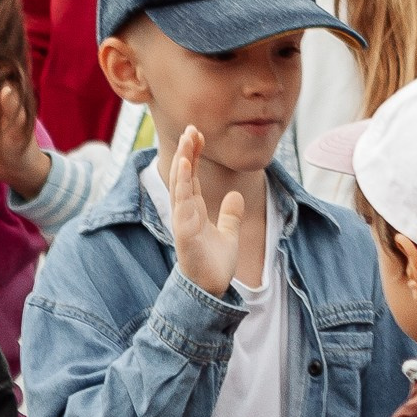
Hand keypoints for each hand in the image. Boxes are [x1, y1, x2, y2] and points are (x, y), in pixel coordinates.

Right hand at [167, 124, 243, 298]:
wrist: (211, 288)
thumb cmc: (215, 264)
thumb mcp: (229, 233)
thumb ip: (230, 215)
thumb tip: (236, 196)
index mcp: (194, 210)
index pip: (192, 176)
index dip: (194, 156)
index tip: (198, 135)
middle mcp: (185, 212)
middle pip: (184, 175)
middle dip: (187, 151)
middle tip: (191, 127)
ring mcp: (183, 220)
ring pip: (181, 184)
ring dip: (184, 160)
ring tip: (188, 139)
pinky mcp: (184, 230)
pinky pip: (182, 202)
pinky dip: (183, 182)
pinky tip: (185, 164)